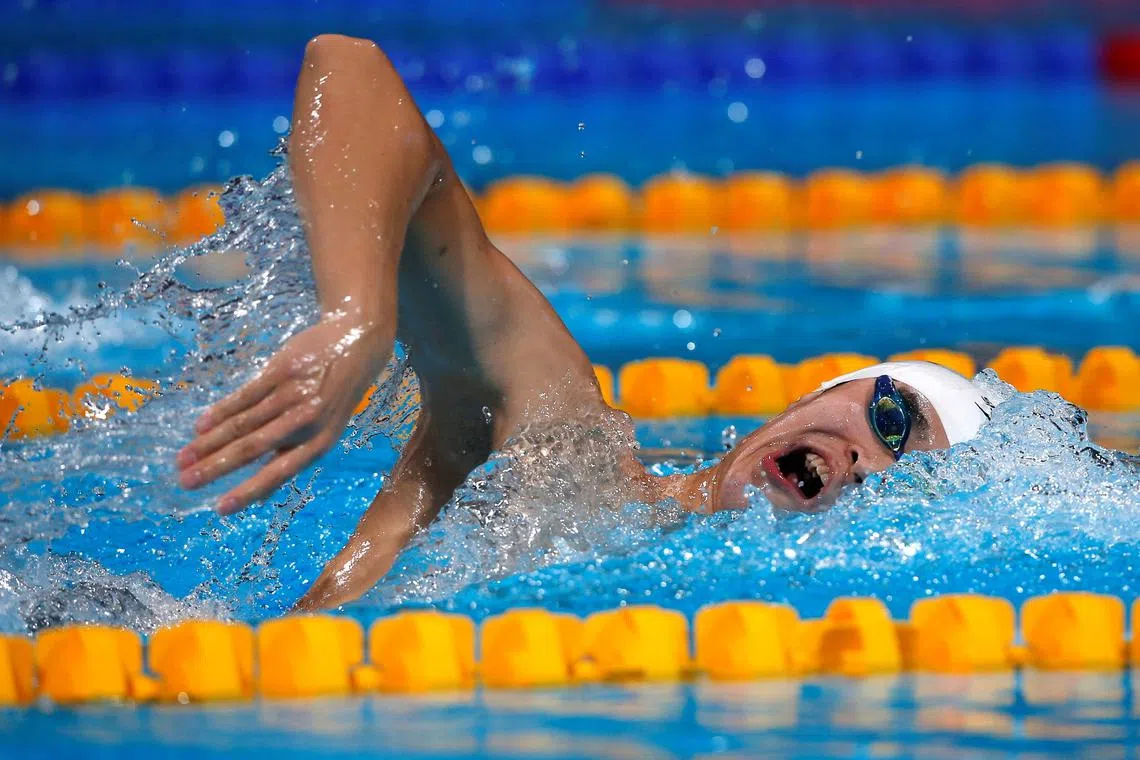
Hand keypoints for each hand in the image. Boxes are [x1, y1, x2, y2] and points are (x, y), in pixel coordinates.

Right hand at [177, 315, 391, 513]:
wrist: (358, 341)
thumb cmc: (336, 393)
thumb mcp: (328, 427)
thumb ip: (294, 452)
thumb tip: (260, 492)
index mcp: (320, 442)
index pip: (279, 473)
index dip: (248, 492)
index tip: (220, 509)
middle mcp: (306, 421)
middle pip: (253, 448)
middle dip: (215, 468)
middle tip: (185, 482)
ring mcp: (292, 394)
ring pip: (243, 423)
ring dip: (208, 443)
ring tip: (182, 458)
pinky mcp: (281, 370)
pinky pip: (244, 395)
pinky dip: (219, 412)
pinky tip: (200, 425)